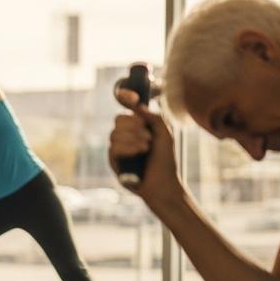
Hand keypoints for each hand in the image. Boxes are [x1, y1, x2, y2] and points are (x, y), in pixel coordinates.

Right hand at [108, 90, 180, 205]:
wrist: (162, 183)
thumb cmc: (166, 160)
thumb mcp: (165, 134)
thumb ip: (153, 117)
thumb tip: (137, 105)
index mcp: (138, 126)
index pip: (126, 109)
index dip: (125, 98)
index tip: (131, 96)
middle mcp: (126, 135)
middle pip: (118, 119)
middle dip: (134, 126)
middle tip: (149, 136)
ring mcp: (118, 148)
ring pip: (115, 133)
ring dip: (134, 139)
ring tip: (147, 148)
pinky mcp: (113, 160)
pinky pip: (113, 147)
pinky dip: (128, 148)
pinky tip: (138, 154)